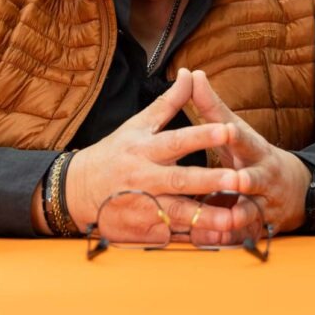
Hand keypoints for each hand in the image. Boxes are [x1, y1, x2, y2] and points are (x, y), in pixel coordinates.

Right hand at [65, 68, 247, 238]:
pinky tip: (216, 240)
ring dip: (205, 218)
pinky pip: (172, 235)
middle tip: (238, 178)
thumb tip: (189, 74)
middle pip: (179, 180)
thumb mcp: (137, 126)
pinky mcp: (143, 230)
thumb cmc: (114, 155)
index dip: (202, 136)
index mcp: (144, 150)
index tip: (227, 129)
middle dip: (209, 180)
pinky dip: (193, 238)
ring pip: (177, 213)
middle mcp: (144, 178)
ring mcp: (143, 207)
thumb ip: (168, 104)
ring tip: (231, 220)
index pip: (176, 140)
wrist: (77, 192)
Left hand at [191, 70, 310, 233]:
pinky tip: (216, 242)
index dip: (235, 135)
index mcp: (253, 149)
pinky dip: (232, 238)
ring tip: (228, 220)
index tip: (227, 130)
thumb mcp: (235, 128)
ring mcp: (265, 201)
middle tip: (238, 181)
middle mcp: (262, 175)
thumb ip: (211, 106)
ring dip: (240, 215)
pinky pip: (246, 234)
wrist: (293, 187)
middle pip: (255, 177)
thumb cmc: (252, 153)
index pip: (243, 138)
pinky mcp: (261, 226)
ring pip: (252, 210)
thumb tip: (191, 73)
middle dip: (247, 181)